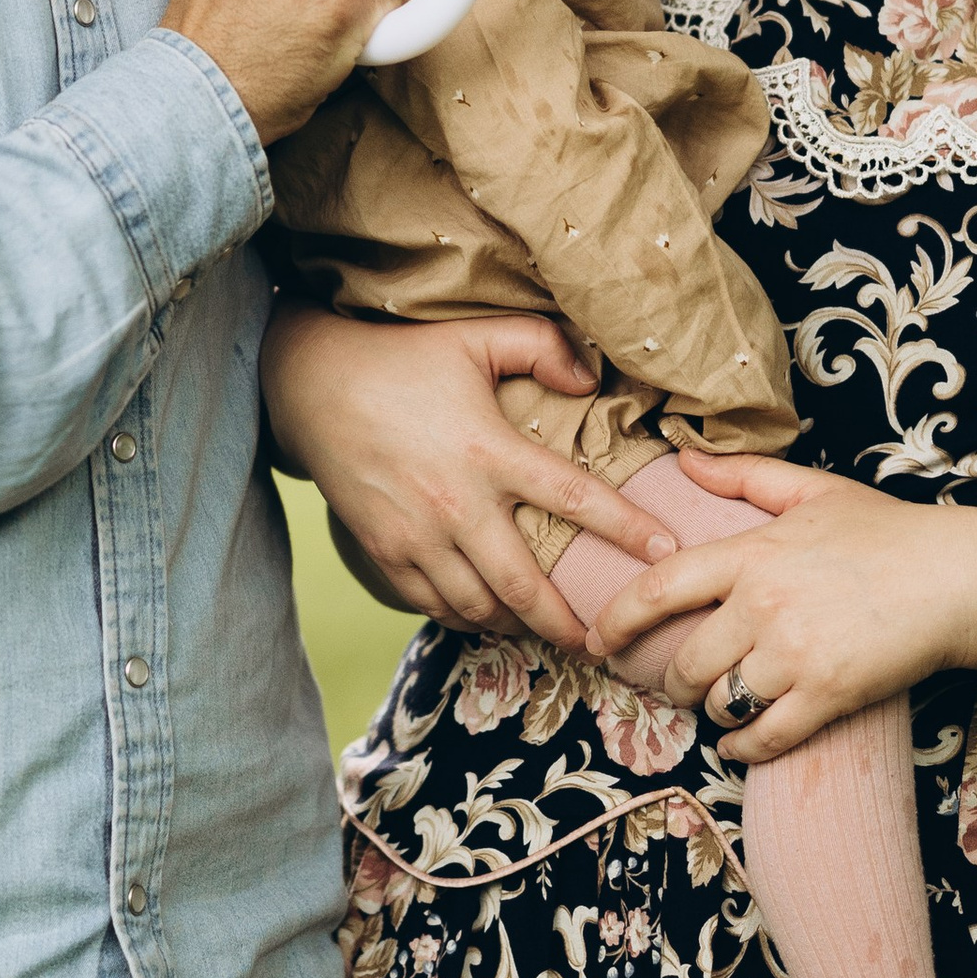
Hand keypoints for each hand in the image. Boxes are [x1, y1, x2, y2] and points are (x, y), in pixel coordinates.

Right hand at [261, 303, 680, 650]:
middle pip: (524, 585)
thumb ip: (540, 346)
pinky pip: (432, 604)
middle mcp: (455, 504)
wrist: (309, 384)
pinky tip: (488, 618)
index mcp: (488, 451)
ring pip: (478, 606)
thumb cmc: (400, 356)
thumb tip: (589, 377)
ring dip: (518, 625)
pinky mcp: (383, 551)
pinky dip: (466, 619)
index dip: (627, 529)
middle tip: (604, 641)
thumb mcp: (474, 336)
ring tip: (550, 633)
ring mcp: (415, 535)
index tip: (667, 553)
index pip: (573, 499)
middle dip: (568, 622)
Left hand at [587, 451, 976, 758]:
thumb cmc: (886, 532)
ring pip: (720, 704)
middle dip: (671, 682)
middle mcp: (764, 606)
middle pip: (684, 662)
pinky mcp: (829, 695)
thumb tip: (682, 457)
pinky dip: (744, 748)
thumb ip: (742, 476)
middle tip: (675, 685)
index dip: (617, 620)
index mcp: (751, 554)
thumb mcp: (812, 490)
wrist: (958, 579)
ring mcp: (795, 655)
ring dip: (711, 713)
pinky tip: (741, 743)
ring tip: (719, 706)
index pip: (659, 588)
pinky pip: (765, 738)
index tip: (596, 641)